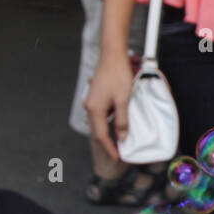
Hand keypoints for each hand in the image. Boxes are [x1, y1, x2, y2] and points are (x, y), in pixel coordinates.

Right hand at [84, 45, 134, 160]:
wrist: (112, 55)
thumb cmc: (118, 75)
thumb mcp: (123, 99)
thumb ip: (122, 120)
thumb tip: (121, 137)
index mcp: (95, 110)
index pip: (102, 135)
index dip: (110, 148)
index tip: (117, 158)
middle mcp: (90, 107)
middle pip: (98, 131)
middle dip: (108, 144)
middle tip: (118, 154)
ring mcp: (91, 102)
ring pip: (99, 123)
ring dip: (107, 134)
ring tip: (117, 143)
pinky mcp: (95, 97)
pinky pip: (100, 115)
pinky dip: (107, 123)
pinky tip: (115, 126)